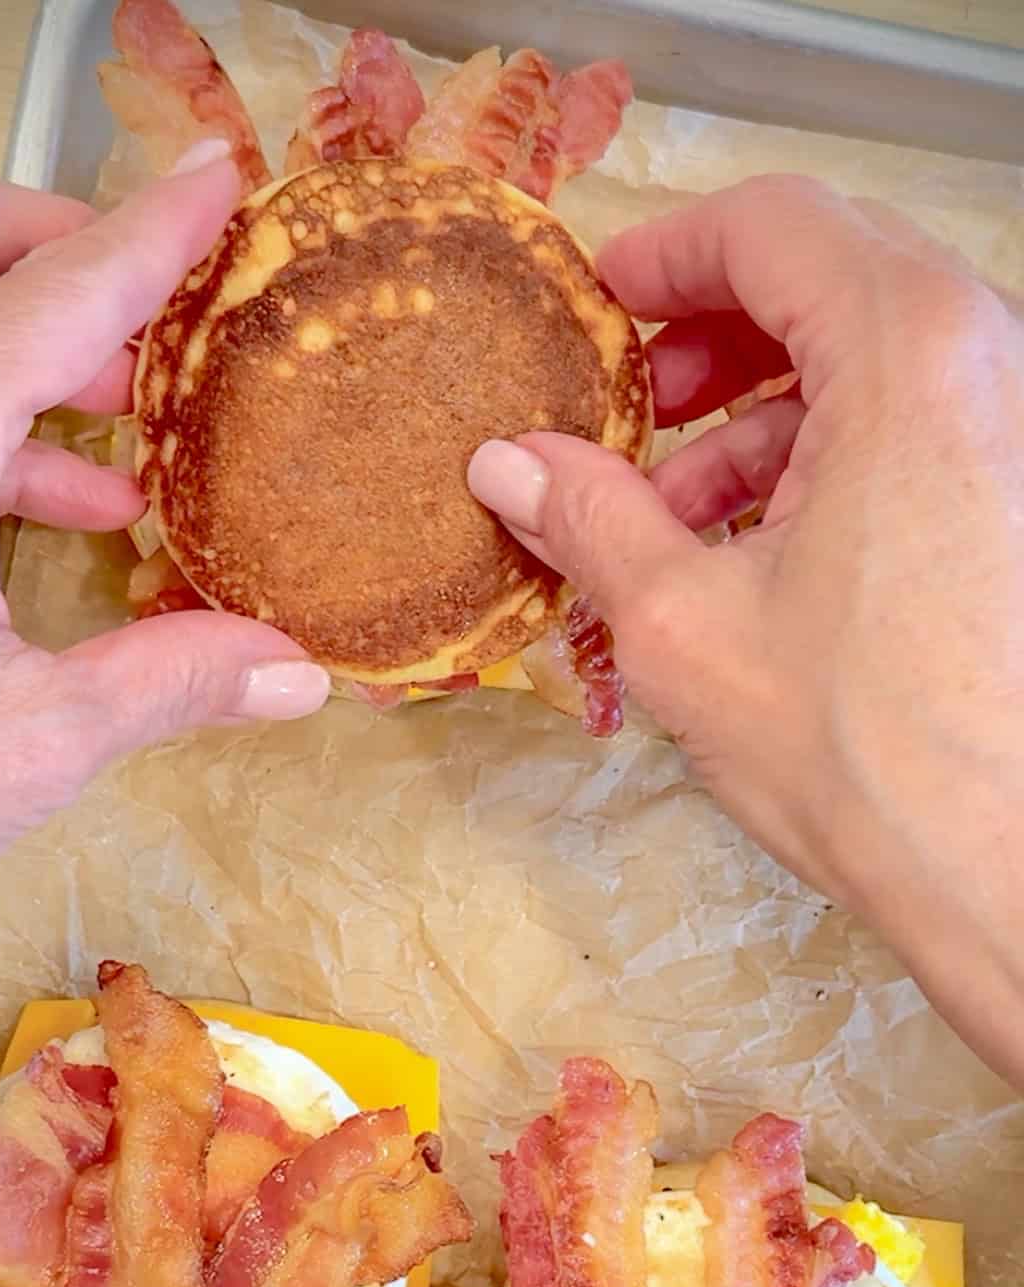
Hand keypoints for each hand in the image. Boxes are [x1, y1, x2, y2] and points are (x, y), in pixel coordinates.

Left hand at [0, 144, 328, 964]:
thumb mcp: (37, 739)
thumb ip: (172, 681)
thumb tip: (291, 669)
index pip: (59, 289)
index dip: (153, 233)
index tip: (219, 185)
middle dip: (44, 239)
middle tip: (137, 309)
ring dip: (13, 338)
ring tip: (117, 420)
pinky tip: (47, 506)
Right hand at [468, 176, 1023, 1087]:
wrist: (1006, 870)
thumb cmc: (863, 749)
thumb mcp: (682, 622)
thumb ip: (586, 516)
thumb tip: (507, 464)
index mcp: (908, 354)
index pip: (774, 223)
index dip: (665, 251)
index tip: (600, 302)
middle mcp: (987, 364)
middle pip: (828, 280)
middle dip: (710, 338)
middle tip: (633, 403)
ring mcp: (1015, 432)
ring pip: (870, 362)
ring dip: (758, 418)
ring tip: (673, 514)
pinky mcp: (1016, 500)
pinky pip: (912, 429)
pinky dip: (822, 463)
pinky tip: (751, 553)